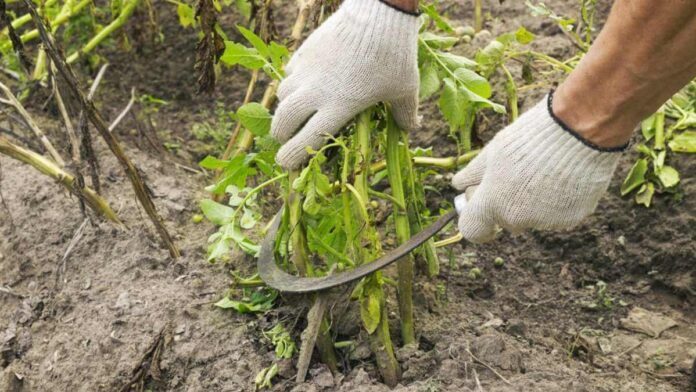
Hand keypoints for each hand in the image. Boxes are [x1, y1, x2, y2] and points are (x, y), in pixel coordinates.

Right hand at [272, 0, 419, 168]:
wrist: (377, 13)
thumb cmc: (394, 55)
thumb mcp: (404, 89)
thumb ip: (405, 114)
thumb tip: (412, 129)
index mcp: (338, 107)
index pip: (306, 139)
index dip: (292, 156)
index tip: (286, 165)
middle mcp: (316, 92)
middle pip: (284, 120)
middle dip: (280, 135)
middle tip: (284, 139)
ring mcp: (307, 70)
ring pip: (282, 96)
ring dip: (284, 109)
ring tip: (293, 113)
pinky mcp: (304, 51)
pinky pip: (288, 74)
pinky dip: (290, 84)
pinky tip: (302, 85)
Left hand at [452, 93, 623, 242]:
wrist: (579, 131)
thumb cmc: (530, 137)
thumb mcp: (494, 150)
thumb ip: (473, 173)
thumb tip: (458, 185)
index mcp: (493, 202)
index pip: (472, 230)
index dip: (474, 220)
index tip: (479, 209)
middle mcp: (517, 219)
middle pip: (504, 220)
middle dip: (506, 202)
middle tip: (517, 173)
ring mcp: (545, 222)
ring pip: (532, 217)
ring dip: (533, 201)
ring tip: (545, 169)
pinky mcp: (571, 220)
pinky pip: (556, 215)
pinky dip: (557, 201)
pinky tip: (563, 177)